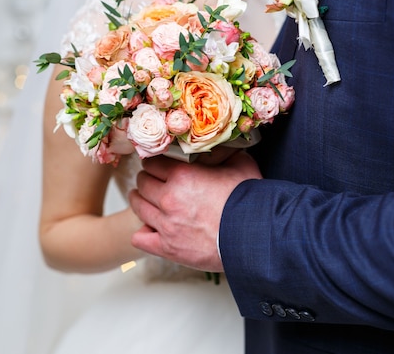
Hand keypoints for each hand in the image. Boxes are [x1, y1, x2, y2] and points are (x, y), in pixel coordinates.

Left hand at [129, 150, 261, 271]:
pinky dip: (143, 233)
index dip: (155, 163)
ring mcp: (167, 225)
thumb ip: (223, 153)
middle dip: (146, 180)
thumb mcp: (240, 165)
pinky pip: (140, 238)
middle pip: (143, 183)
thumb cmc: (250, 200)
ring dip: (140, 201)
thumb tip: (218, 144)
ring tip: (146, 200)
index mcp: (183, 176)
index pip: (153, 163)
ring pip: (138, 207)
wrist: (255, 235)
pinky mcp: (169, 248)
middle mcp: (169, 198)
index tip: (158, 165)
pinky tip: (150, 229)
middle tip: (152, 181)